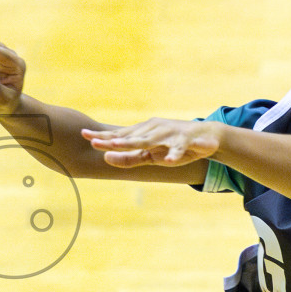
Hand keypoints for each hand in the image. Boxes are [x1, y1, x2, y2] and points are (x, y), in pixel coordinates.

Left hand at [83, 118, 220, 168]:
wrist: (206, 137)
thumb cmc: (172, 146)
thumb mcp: (150, 155)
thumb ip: (129, 158)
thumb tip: (106, 158)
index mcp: (144, 132)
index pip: (120, 135)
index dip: (103, 137)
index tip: (84, 136)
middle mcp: (154, 130)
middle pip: (131, 137)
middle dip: (113, 140)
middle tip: (95, 141)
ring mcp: (169, 135)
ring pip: (151, 140)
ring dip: (135, 142)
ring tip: (118, 145)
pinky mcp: (186, 142)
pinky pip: (179, 150)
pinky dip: (174, 155)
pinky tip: (168, 161)